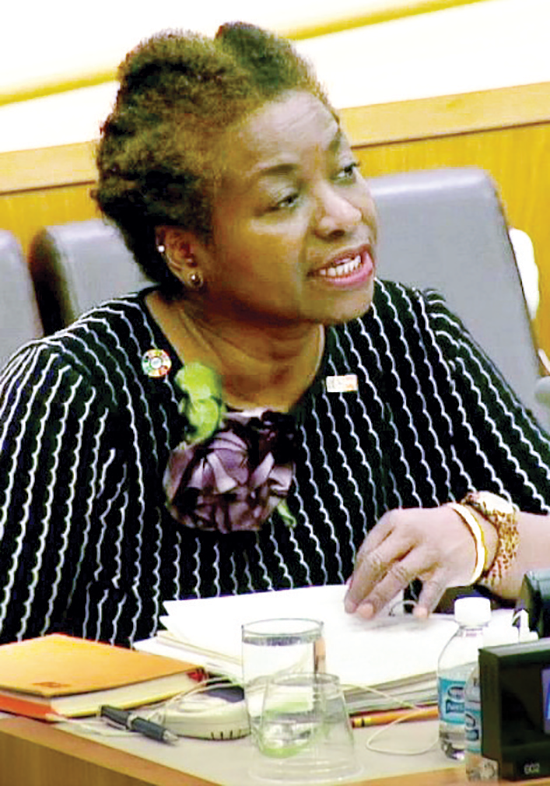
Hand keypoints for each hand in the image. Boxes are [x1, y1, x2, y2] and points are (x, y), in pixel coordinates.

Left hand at [344, 506, 478, 618]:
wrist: (472, 528)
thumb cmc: (430, 532)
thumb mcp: (403, 531)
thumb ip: (382, 552)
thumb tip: (358, 583)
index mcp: (394, 521)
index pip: (367, 551)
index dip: (355, 575)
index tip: (349, 594)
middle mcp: (410, 533)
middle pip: (378, 562)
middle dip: (362, 588)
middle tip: (354, 608)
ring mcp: (429, 550)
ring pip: (399, 574)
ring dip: (380, 596)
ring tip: (369, 612)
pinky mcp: (447, 567)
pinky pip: (433, 587)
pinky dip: (424, 602)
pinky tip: (417, 614)